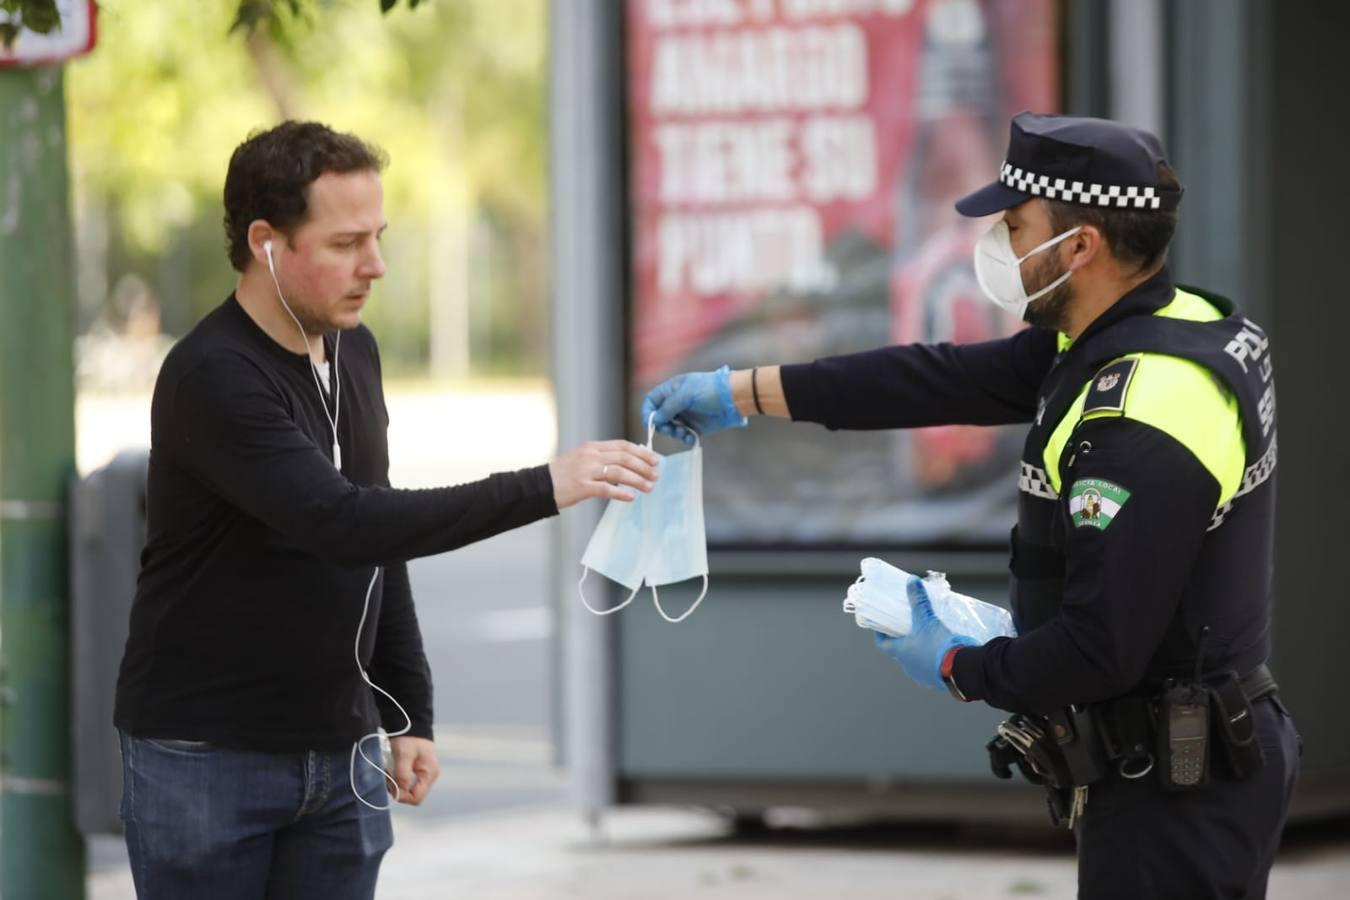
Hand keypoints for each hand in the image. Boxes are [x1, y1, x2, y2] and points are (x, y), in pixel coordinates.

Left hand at [389, 736, 438, 805]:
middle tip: (387, 777)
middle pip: (411, 794)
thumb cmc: (409, 739)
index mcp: (429, 774)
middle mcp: (428, 777)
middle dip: (397, 789)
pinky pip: (405, 781)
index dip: (402, 796)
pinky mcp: (417, 771)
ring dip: (395, 783)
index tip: (390, 785)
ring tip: (388, 771)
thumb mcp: (404, 755)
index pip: (416, 798)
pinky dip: (396, 778)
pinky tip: (392, 769)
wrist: (412, 725)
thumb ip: (403, 774)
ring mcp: (423, 774)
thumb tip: (400, 791)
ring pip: (407, 789)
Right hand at [549, 440, 660, 509]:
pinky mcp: (582, 486)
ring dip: (637, 480)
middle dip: (644, 466)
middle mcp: (591, 456)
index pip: (623, 445)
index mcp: (592, 447)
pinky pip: (606, 489)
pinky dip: (621, 493)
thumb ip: (602, 459)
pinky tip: (631, 498)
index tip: (654, 460)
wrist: (540, 486)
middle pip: (624, 457)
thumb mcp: (582, 459)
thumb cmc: (563, 475)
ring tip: (649, 488)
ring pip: (619, 472)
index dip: (641, 452)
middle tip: (655, 475)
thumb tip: (628, 465)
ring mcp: (586, 470)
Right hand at [640, 365, 746, 445]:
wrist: (734, 398)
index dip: (648, 412)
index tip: (651, 424)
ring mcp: (686, 415)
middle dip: (663, 426)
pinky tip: (692, 439)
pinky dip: (685, 439)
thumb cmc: (710, 390)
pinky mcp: (696, 427)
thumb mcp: (686, 394)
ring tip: (684, 433)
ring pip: (671, 428)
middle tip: (670, 430)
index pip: (652, 400)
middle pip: (659, 417)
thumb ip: (668, 407)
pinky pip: (684, 436)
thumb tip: (656, 420)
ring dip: (674, 433)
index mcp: (672, 390)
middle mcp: (677, 403)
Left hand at [872, 575, 976, 691]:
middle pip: (900, 651)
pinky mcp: (938, 681)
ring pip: (917, 660)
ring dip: (920, 650)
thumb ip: (919, 600)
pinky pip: (932, 668)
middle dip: (904, 639)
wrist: (962, 669)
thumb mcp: (927, 619)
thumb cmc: (938, 645)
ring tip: (928, 636)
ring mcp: (923, 676)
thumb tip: (912, 581)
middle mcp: (908, 666)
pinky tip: (942, 649)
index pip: (882, 644)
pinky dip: (934, 658)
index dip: (880, 634)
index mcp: (901, 652)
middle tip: (909, 626)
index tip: (882, 626)